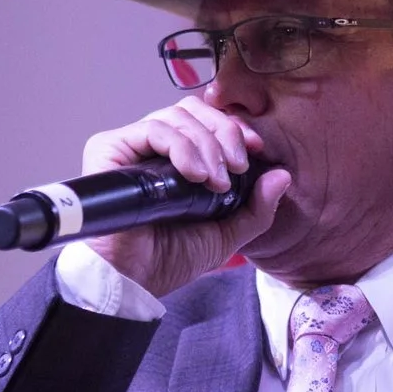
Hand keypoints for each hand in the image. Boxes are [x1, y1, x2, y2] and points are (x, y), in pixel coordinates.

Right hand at [76, 96, 289, 297]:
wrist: (135, 279)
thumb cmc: (170, 258)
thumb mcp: (226, 234)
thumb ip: (256, 208)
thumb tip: (282, 176)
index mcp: (178, 161)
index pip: (206, 122)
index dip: (234, 128)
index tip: (257, 149)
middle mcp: (153, 148)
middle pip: (193, 111)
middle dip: (225, 133)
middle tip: (237, 167)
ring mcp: (131, 146)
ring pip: (177, 117)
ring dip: (206, 144)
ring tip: (215, 181)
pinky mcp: (110, 148)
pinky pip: (153, 129)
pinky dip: (182, 146)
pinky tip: (196, 175)